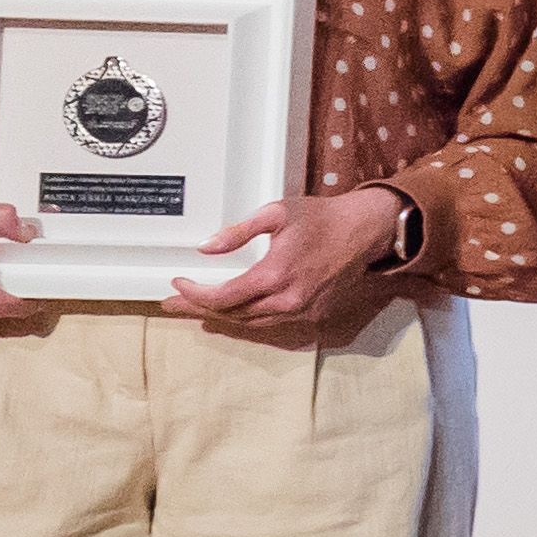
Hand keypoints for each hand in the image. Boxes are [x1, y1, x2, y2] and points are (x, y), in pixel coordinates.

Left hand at [171, 182, 408, 335]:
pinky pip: (272, 322)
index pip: (222, 298)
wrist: (364, 230)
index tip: (177, 283)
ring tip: (196, 309)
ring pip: (251, 323)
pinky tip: (234, 312)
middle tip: (172, 304)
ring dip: (221, 317)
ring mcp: (302, 310)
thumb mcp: (275, 213)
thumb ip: (237, 232)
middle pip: (232, 315)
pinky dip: (248, 318)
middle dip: (198, 310)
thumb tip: (205, 248)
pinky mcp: (313, 313)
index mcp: (275, 274)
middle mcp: (288, 299)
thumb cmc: (320, 217)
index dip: (194, 295)